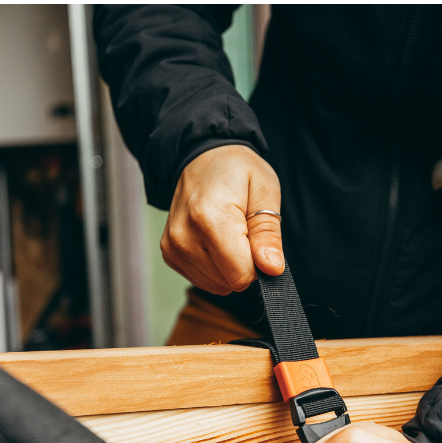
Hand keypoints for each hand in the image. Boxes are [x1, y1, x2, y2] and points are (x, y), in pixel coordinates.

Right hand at [162, 144, 283, 294]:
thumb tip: (271, 269)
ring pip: (216, 285)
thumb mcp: (265, 191)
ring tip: (227, 232)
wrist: (203, 157)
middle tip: (242, 230)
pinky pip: (202, 280)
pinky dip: (214, 266)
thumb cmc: (237, 171)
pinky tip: (213, 240)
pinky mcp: (169, 254)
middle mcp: (185, 236)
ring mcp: (173, 247)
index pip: (241, 275)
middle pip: (228, 282)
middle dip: (244, 263)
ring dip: (228, 266)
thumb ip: (268, 234)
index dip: (257, 264)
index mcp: (210, 218)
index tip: (256, 238)